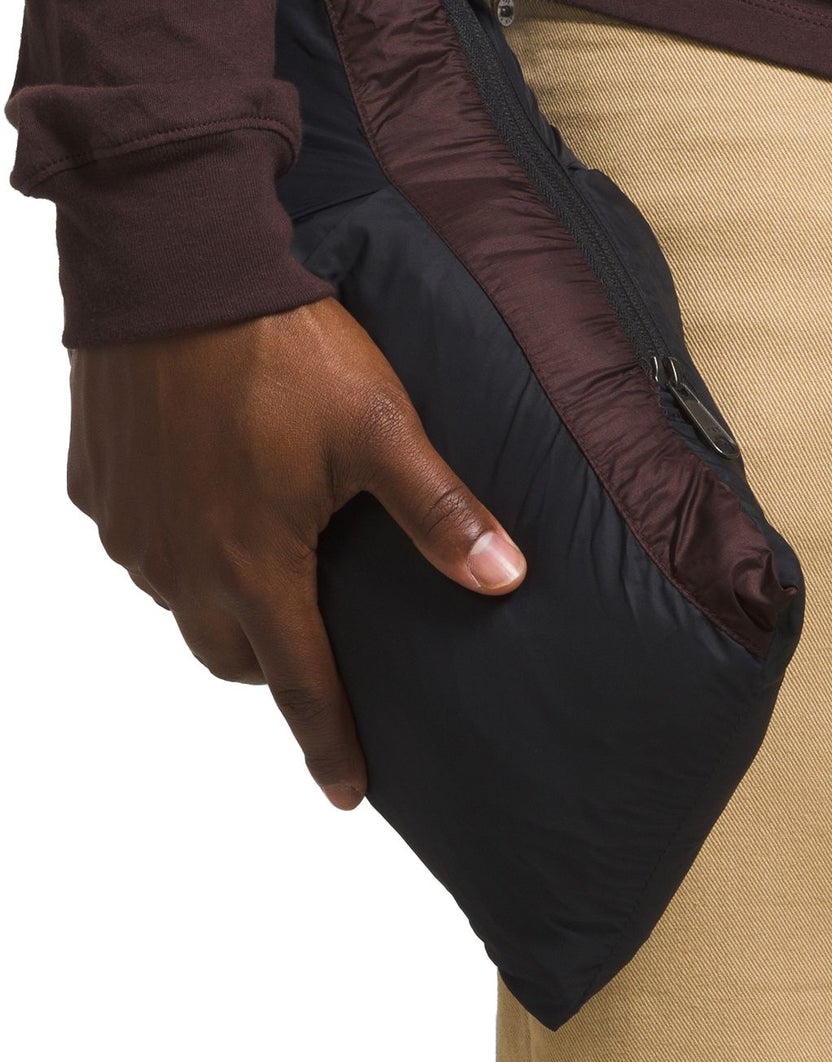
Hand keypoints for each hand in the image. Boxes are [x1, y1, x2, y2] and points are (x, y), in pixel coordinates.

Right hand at [66, 298, 525, 807]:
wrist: (175, 268)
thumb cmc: (281, 350)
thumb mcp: (382, 429)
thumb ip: (440, 512)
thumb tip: (506, 578)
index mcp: (254, 566)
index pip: (298, 685)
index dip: (328, 743)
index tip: (346, 793)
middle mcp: (178, 565)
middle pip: (229, 652)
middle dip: (272, 663)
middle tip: (311, 643)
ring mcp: (130, 527)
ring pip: (177, 596)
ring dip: (219, 594)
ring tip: (265, 555)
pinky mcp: (97, 483)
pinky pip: (138, 538)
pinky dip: (174, 537)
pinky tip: (206, 493)